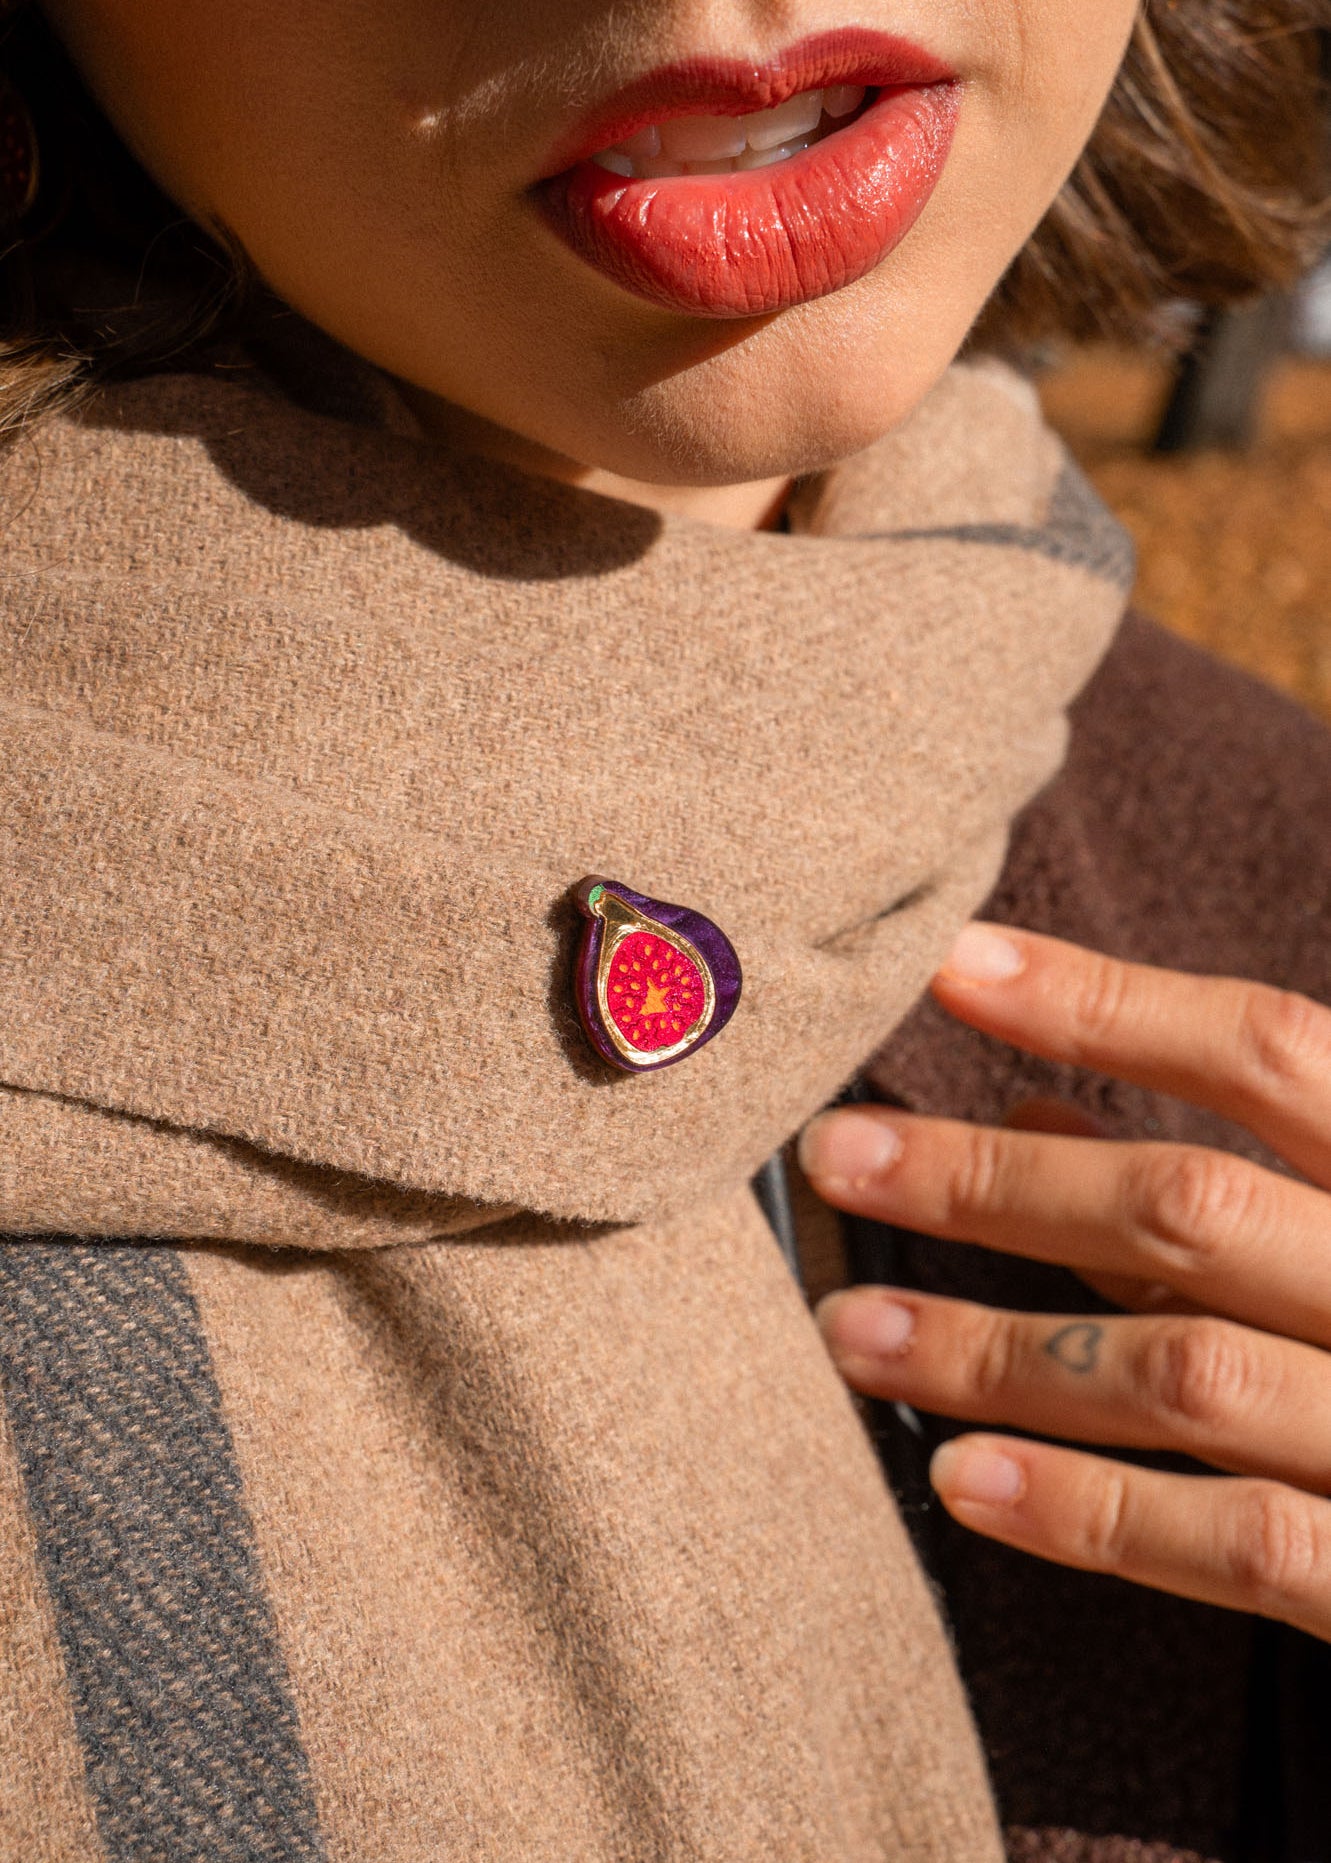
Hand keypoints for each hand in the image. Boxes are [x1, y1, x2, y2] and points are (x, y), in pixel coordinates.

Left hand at [799, 923, 1330, 1639]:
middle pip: (1189, 1206)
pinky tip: (963, 1480)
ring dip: (995, 1351)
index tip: (950, 963)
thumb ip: (1229, 1172)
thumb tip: (1029, 1114)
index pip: (1271, 1049)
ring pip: (1184, 1371)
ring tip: (847, 1335)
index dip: (1105, 1000)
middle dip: (993, 1187)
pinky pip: (1244, 1545)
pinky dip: (1094, 1513)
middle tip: (831, 1159)